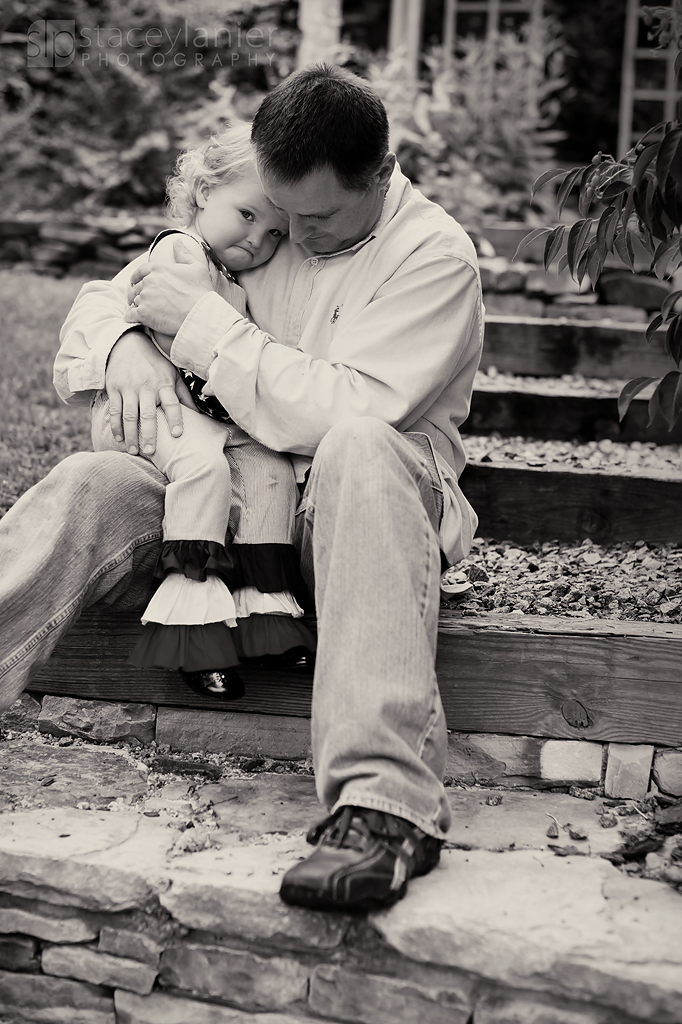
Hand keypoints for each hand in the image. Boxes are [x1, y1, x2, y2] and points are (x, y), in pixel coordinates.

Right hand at [105, 330, 196, 454]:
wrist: (128, 344)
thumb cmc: (155, 364)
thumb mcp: (172, 374)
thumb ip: (184, 395)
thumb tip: (199, 415)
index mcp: (164, 384)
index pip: (172, 403)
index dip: (175, 418)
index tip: (177, 434)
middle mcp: (146, 386)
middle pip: (147, 413)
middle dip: (149, 434)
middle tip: (151, 452)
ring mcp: (129, 388)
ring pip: (129, 415)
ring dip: (131, 435)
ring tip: (134, 451)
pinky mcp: (114, 388)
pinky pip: (114, 410)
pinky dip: (115, 426)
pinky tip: (119, 438)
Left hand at [125, 237, 212, 334]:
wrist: (199, 315)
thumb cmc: (200, 292)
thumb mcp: (196, 267)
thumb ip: (183, 253)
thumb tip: (177, 241)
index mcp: (158, 269)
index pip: (140, 271)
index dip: (136, 277)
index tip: (135, 281)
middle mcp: (148, 281)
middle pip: (136, 287)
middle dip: (137, 293)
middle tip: (139, 299)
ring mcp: (145, 298)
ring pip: (133, 301)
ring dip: (135, 305)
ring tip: (140, 310)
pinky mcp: (143, 314)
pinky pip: (130, 315)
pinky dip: (131, 317)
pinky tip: (134, 319)